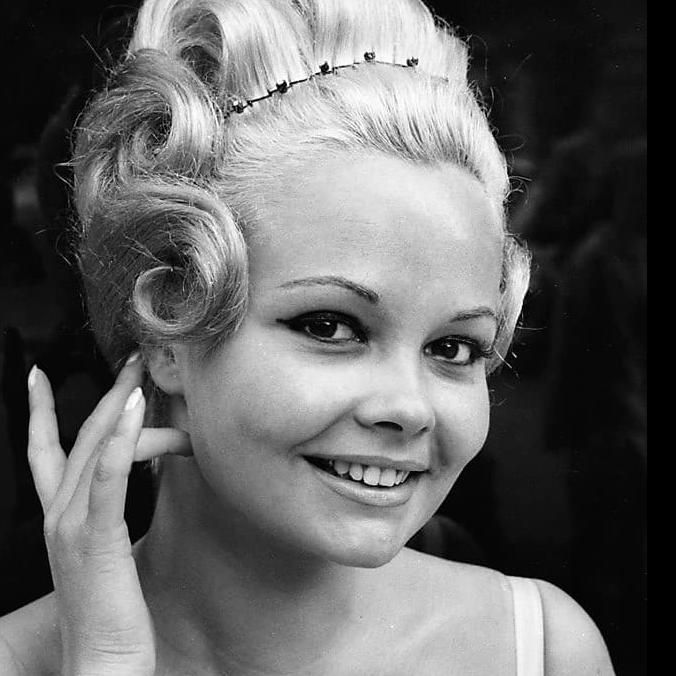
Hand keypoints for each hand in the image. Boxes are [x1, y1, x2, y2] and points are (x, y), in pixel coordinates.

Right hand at [26, 354, 191, 675]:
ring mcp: (73, 525)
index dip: (40, 411)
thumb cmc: (110, 607)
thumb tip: (144, 474)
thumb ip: (112, 510)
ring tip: (143, 379)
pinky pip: (108, 479)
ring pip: (94, 450)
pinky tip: (137, 411)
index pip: (43, 452)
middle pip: (80, 438)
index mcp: (58, 516)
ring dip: (121, 408)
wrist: (101, 661)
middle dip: (106, 395)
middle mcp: (58, 514)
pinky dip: (121, 441)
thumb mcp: (107, 547)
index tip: (39, 376)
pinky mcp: (97, 539)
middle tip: (132, 361)